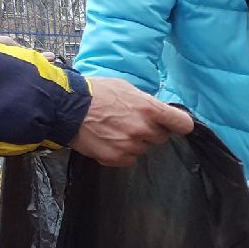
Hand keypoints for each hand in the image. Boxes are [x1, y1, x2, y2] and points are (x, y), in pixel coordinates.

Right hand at [70, 77, 193, 166]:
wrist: (65, 107)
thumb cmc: (96, 93)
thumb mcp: (126, 88)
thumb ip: (147, 103)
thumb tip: (161, 113)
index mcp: (150, 109)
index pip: (183, 124)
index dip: (179, 124)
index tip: (174, 124)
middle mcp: (144, 129)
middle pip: (161, 138)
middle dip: (151, 131)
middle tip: (130, 121)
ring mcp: (130, 146)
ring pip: (144, 149)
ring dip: (135, 142)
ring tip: (115, 129)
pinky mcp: (116, 158)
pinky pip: (129, 159)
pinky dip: (122, 152)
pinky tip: (108, 139)